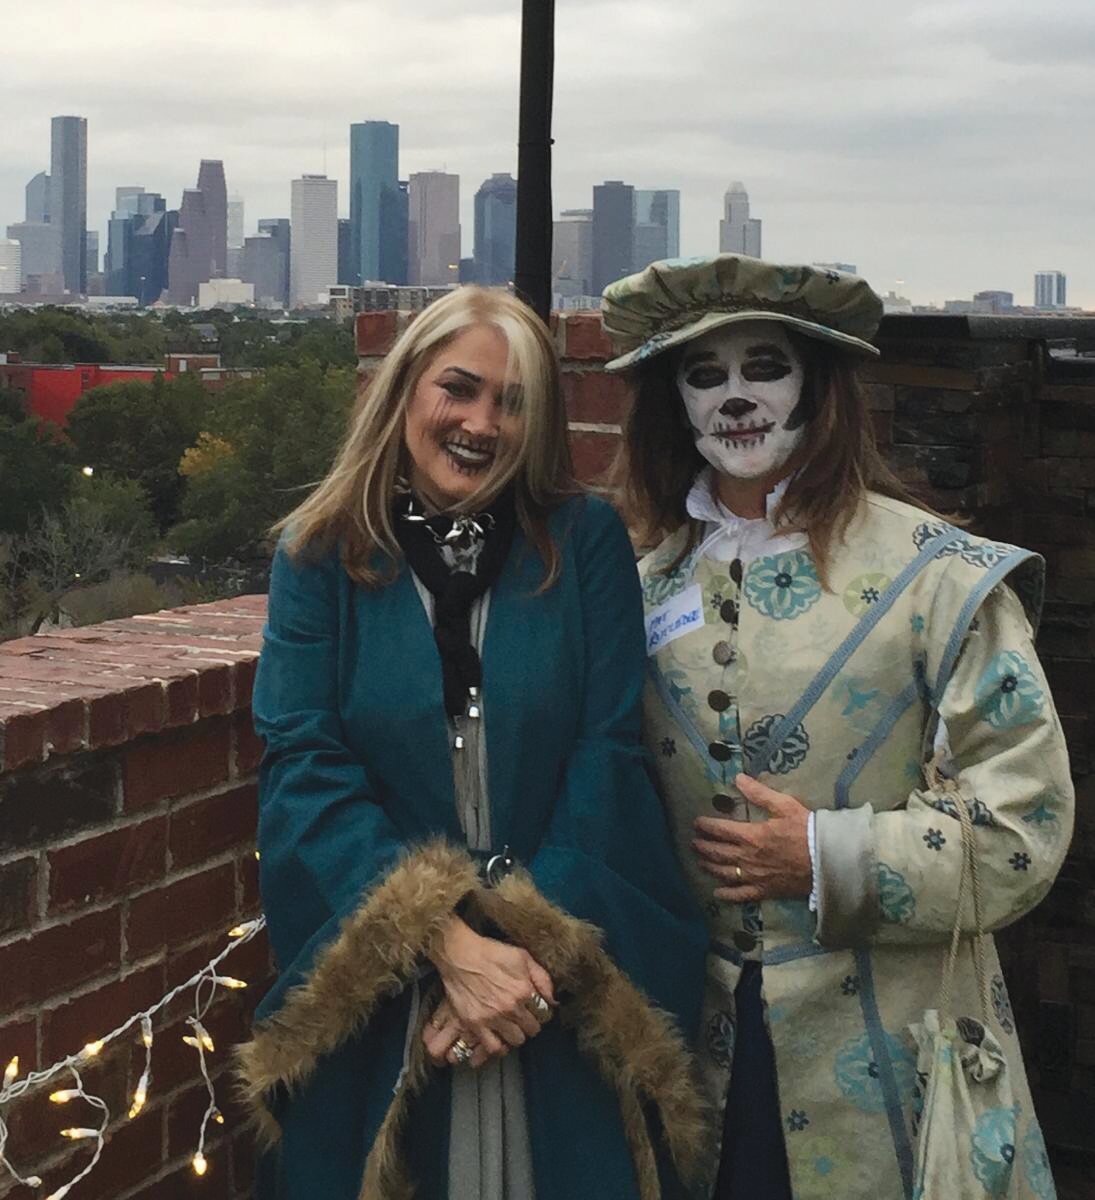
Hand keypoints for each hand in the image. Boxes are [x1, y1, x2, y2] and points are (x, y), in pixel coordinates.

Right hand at [429, 917, 555, 1066]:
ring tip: (511, 1028)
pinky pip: (493, 1047)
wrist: (460, 955)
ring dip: (516, 1035)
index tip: (535, 1010)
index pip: (544, 1014)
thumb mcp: (522, 957)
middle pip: (531, 1030)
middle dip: (530, 1024)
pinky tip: (498, 1037)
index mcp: (524, 990)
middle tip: (523, 1018)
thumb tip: (553, 999)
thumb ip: (542, 978)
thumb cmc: (491, 953)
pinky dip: (498, 1046)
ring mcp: (492, 1018)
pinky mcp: (475, 1024)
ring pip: (515, 1041)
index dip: (541, 1012)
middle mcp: (510, 1008)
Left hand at [692, 774, 811, 901]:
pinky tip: (718, 893)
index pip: (720, 830)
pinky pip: (741, 895)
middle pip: (718, 852)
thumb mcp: (785, 806)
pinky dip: (727, 894)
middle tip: (693, 842)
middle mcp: (748, 858)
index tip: (696, 823)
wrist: (828, 861)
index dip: (706, 826)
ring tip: (699, 862)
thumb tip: (738, 778)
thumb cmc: (807, 831)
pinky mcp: (765, 891)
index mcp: (751, 836)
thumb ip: (759, 793)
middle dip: (703, 846)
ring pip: (725, 872)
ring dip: (709, 866)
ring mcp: (755, 877)